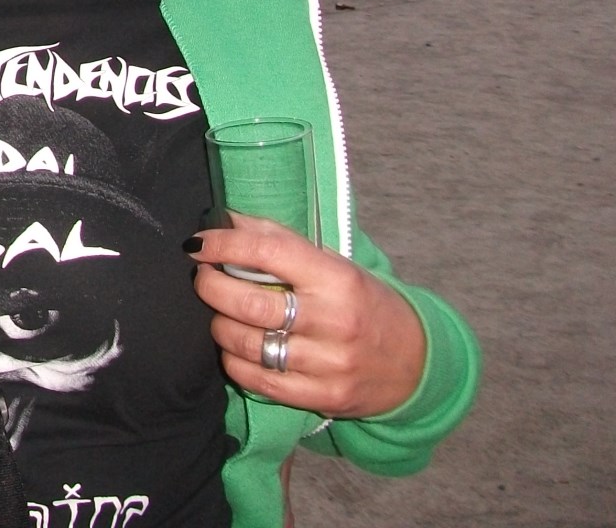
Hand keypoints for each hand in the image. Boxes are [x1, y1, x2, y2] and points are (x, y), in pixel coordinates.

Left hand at [188, 214, 426, 418]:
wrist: (416, 362)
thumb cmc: (364, 303)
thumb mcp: (334, 264)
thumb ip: (281, 242)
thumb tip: (228, 219)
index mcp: (337, 278)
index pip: (267, 253)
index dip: (224, 244)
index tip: (199, 243)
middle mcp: (334, 321)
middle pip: (248, 304)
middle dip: (211, 286)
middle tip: (204, 277)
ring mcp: (329, 364)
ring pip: (247, 344)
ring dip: (219, 326)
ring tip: (221, 314)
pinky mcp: (322, 397)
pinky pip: (257, 381)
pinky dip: (234, 362)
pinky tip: (236, 348)